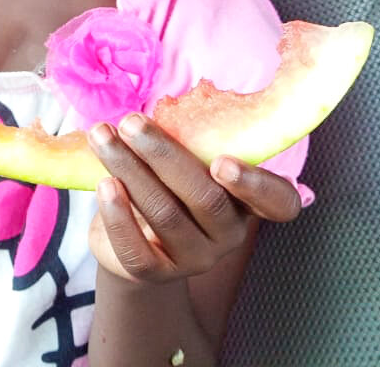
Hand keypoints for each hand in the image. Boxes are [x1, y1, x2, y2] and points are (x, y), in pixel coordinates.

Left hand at [87, 113, 300, 283]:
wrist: (133, 236)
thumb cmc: (165, 182)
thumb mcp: (183, 161)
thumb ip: (187, 141)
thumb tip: (157, 106)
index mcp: (247, 201)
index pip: (278, 202)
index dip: (256, 184)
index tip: (222, 161)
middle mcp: (229, 233)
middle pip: (205, 197)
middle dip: (162, 154)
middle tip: (131, 122)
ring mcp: (196, 257)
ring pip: (164, 215)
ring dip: (128, 170)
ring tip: (102, 136)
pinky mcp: (158, 273)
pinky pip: (137, 250)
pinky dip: (117, 215)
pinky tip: (103, 184)